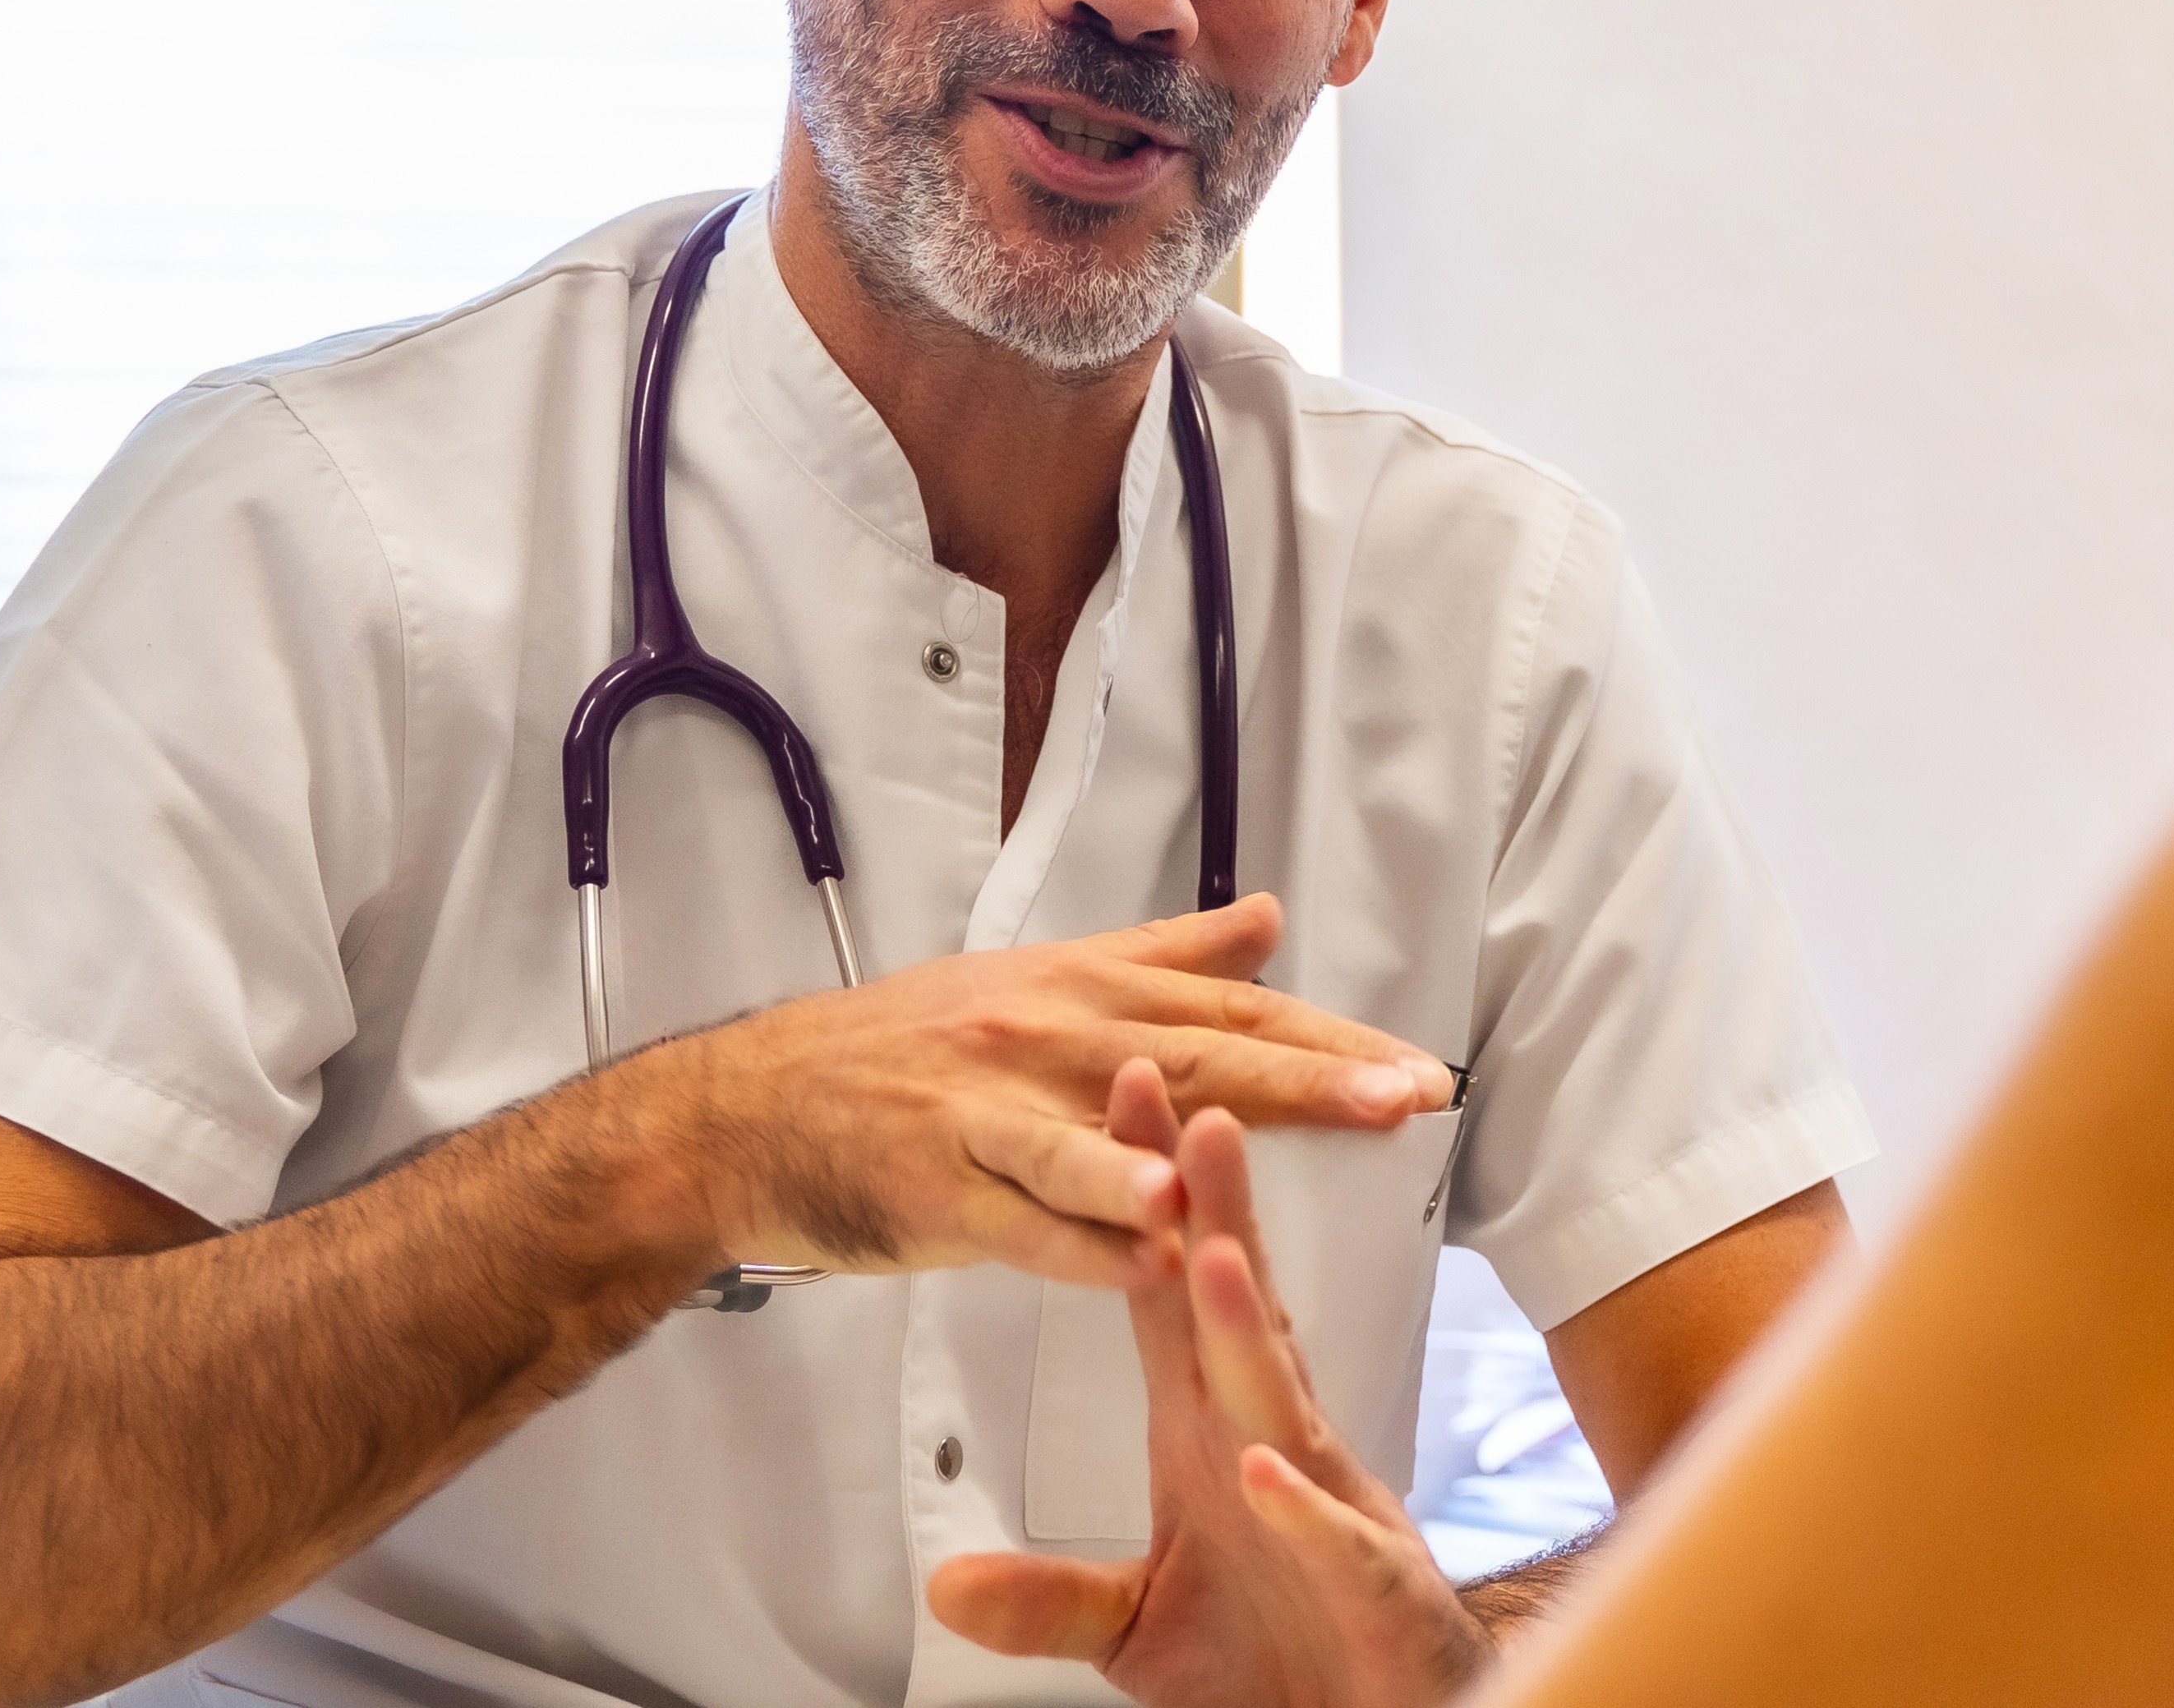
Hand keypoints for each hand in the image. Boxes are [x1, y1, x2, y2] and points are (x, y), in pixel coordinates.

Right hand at [648, 896, 1448, 1289]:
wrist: (750, 1105)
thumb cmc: (905, 1048)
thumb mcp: (1039, 980)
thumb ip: (1164, 957)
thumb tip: (1271, 917)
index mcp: (1079, 993)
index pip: (1228, 1010)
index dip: (1329, 1038)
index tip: (1423, 1069)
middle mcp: (1040, 1040)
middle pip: (1189, 1060)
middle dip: (1302, 1081)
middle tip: (1399, 1100)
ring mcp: (980, 1115)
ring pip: (1081, 1139)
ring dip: (1156, 1160)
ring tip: (1232, 1180)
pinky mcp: (931, 1189)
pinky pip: (1015, 1221)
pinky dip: (1076, 1241)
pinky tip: (1137, 1256)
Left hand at [930, 1062, 1491, 1707]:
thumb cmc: (1279, 1659)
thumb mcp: (1133, 1631)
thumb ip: (1047, 1600)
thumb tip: (946, 1582)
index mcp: (1214, 1440)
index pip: (1172, 1303)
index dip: (1148, 1210)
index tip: (1120, 1106)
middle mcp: (1274, 1452)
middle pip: (1237, 1317)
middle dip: (1213, 1217)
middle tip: (1189, 1112)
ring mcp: (1327, 1513)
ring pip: (1281, 1408)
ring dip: (1245, 1332)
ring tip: (1210, 1257)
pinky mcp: (1373, 1588)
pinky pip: (1333, 1542)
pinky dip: (1300, 1509)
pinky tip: (1267, 1473)